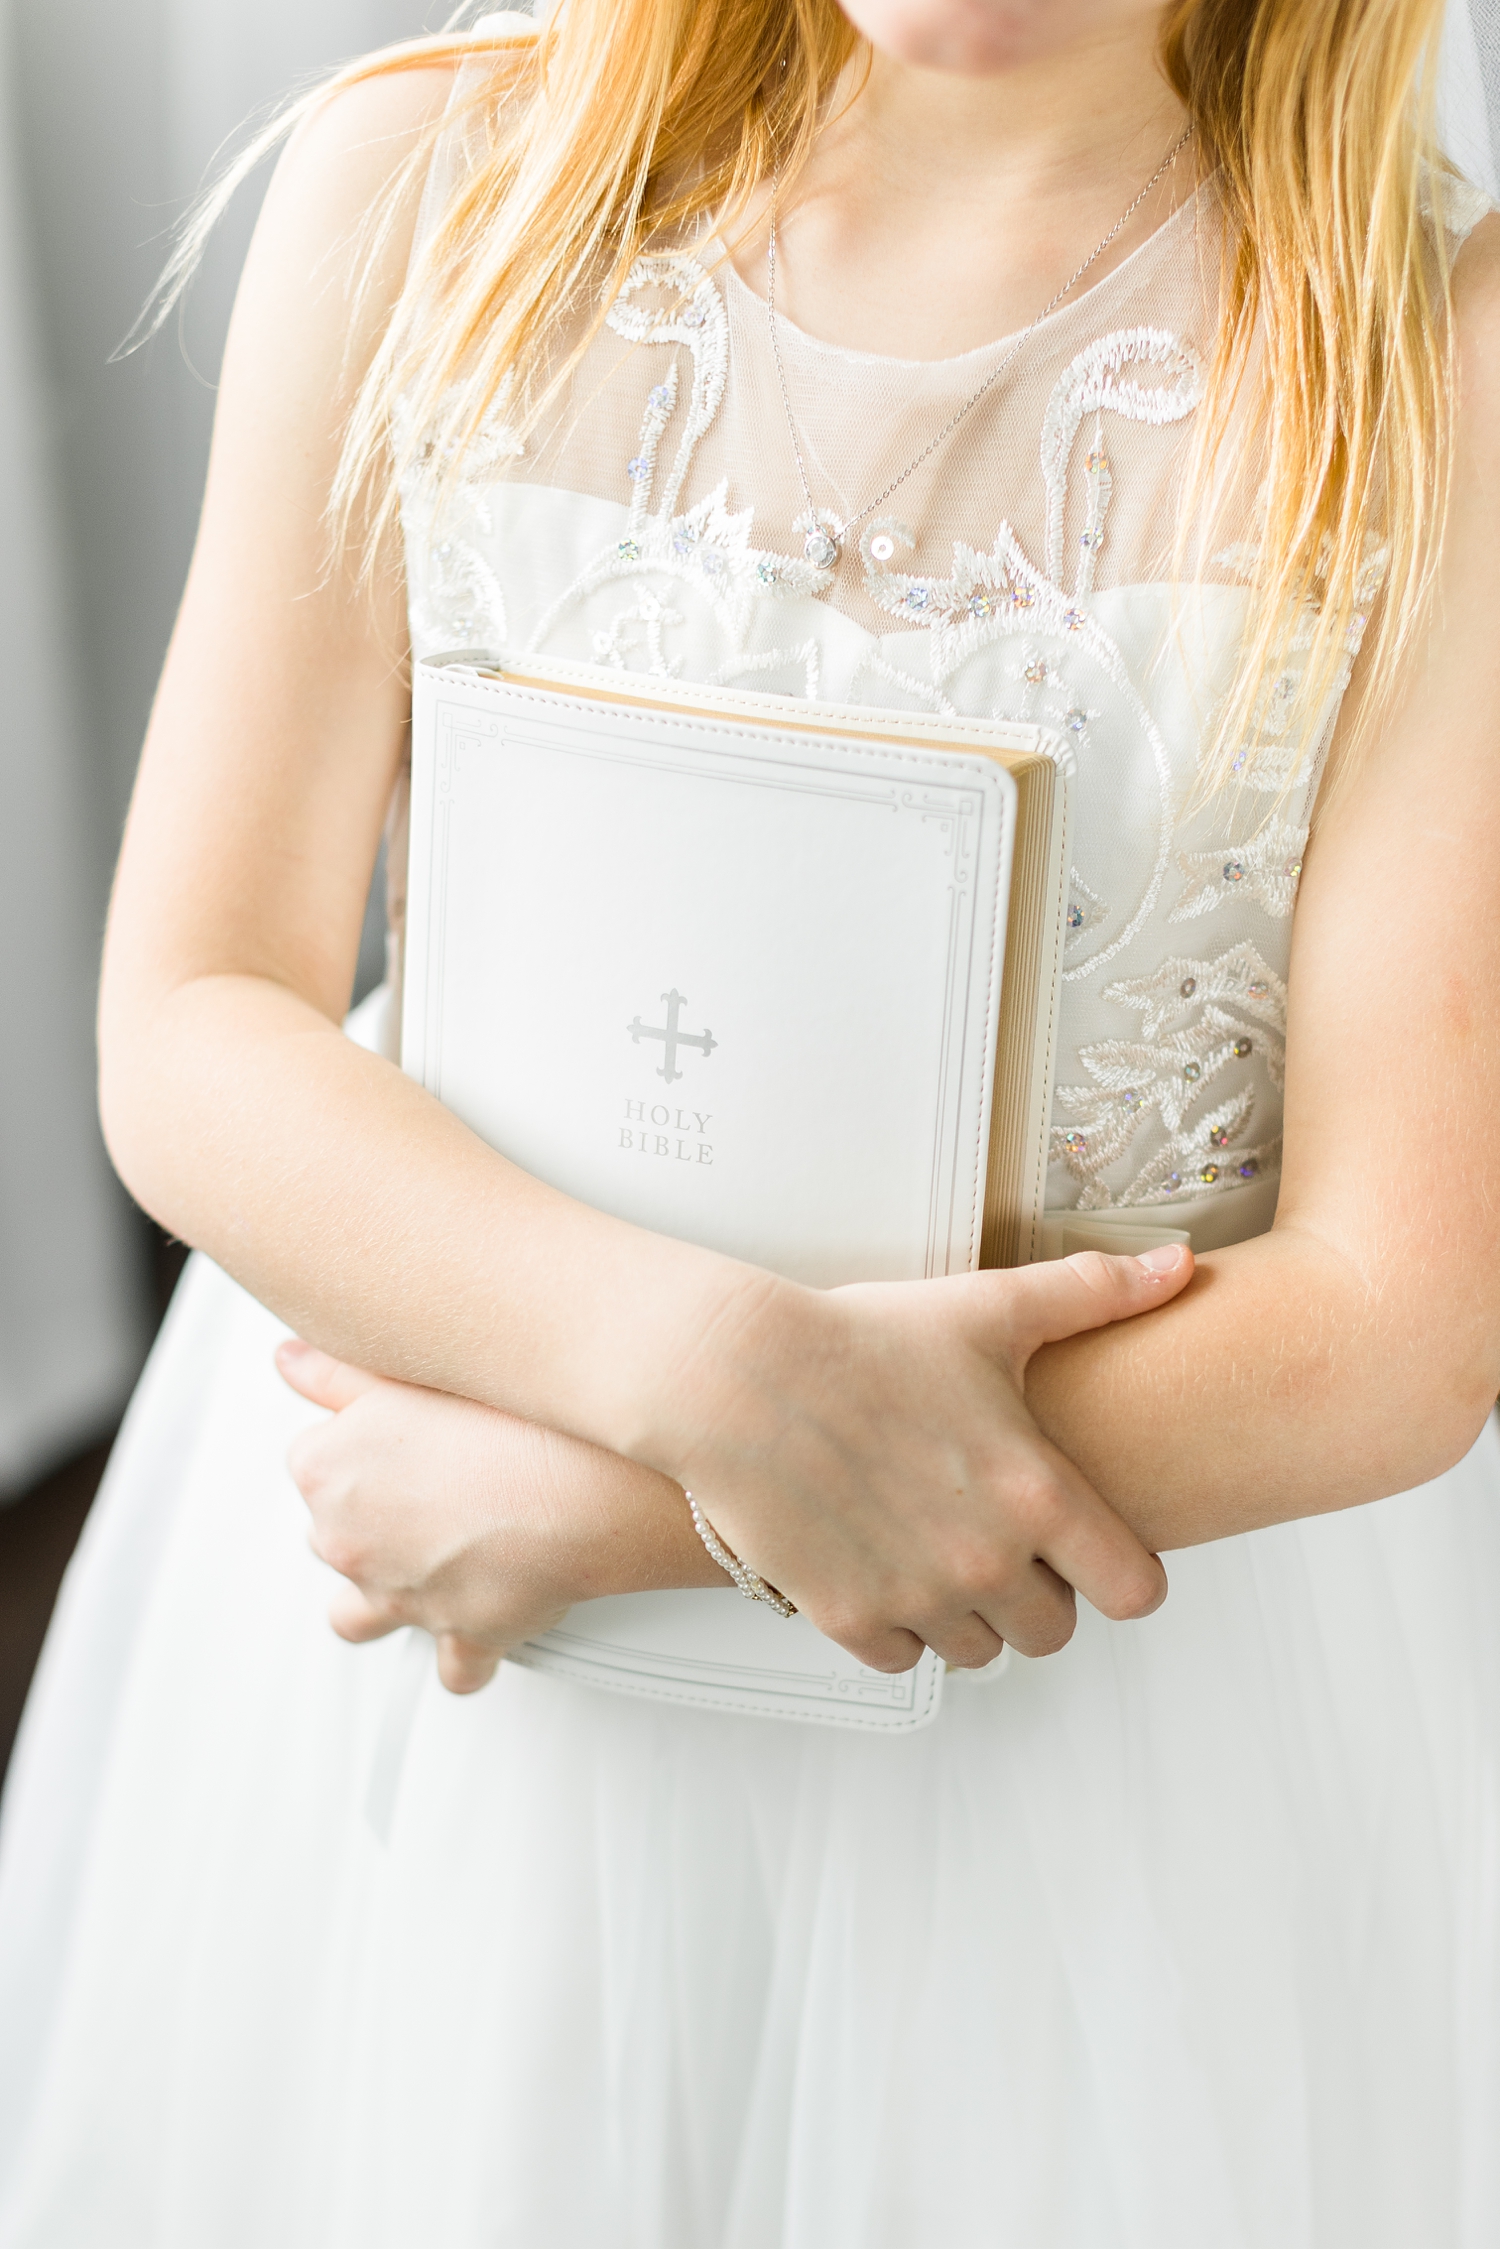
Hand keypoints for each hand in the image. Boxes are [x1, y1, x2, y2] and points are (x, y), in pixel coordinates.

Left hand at [277, 1343, 716, 1692]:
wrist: (588, 1486)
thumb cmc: (513, 1426)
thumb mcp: (411, 1372)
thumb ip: (337, 1370)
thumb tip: (289, 1361)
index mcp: (327, 1474)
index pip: (310, 1458)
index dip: (358, 1443)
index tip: (399, 1434)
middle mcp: (350, 1544)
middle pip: (333, 1532)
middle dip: (371, 1515)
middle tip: (428, 1482)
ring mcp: (401, 1595)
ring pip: (362, 1613)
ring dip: (384, 1594)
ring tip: (426, 1560)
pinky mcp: (461, 1633)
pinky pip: (455, 1666)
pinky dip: (466, 1652)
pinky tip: (483, 1619)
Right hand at [650, 1245, 1194, 1673]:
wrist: (736, 1374)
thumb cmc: (864, 1338)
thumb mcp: (989, 1309)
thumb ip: (1094, 1293)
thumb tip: (1180, 1266)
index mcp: (1038, 1494)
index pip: (1137, 1592)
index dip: (1119, 1569)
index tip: (1089, 1544)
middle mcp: (987, 1563)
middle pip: (1054, 1633)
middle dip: (1037, 1593)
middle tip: (1000, 1538)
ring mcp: (916, 1598)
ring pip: (979, 1652)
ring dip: (968, 1613)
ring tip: (937, 1546)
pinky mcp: (848, 1618)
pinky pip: (901, 1658)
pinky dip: (897, 1623)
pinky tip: (881, 1561)